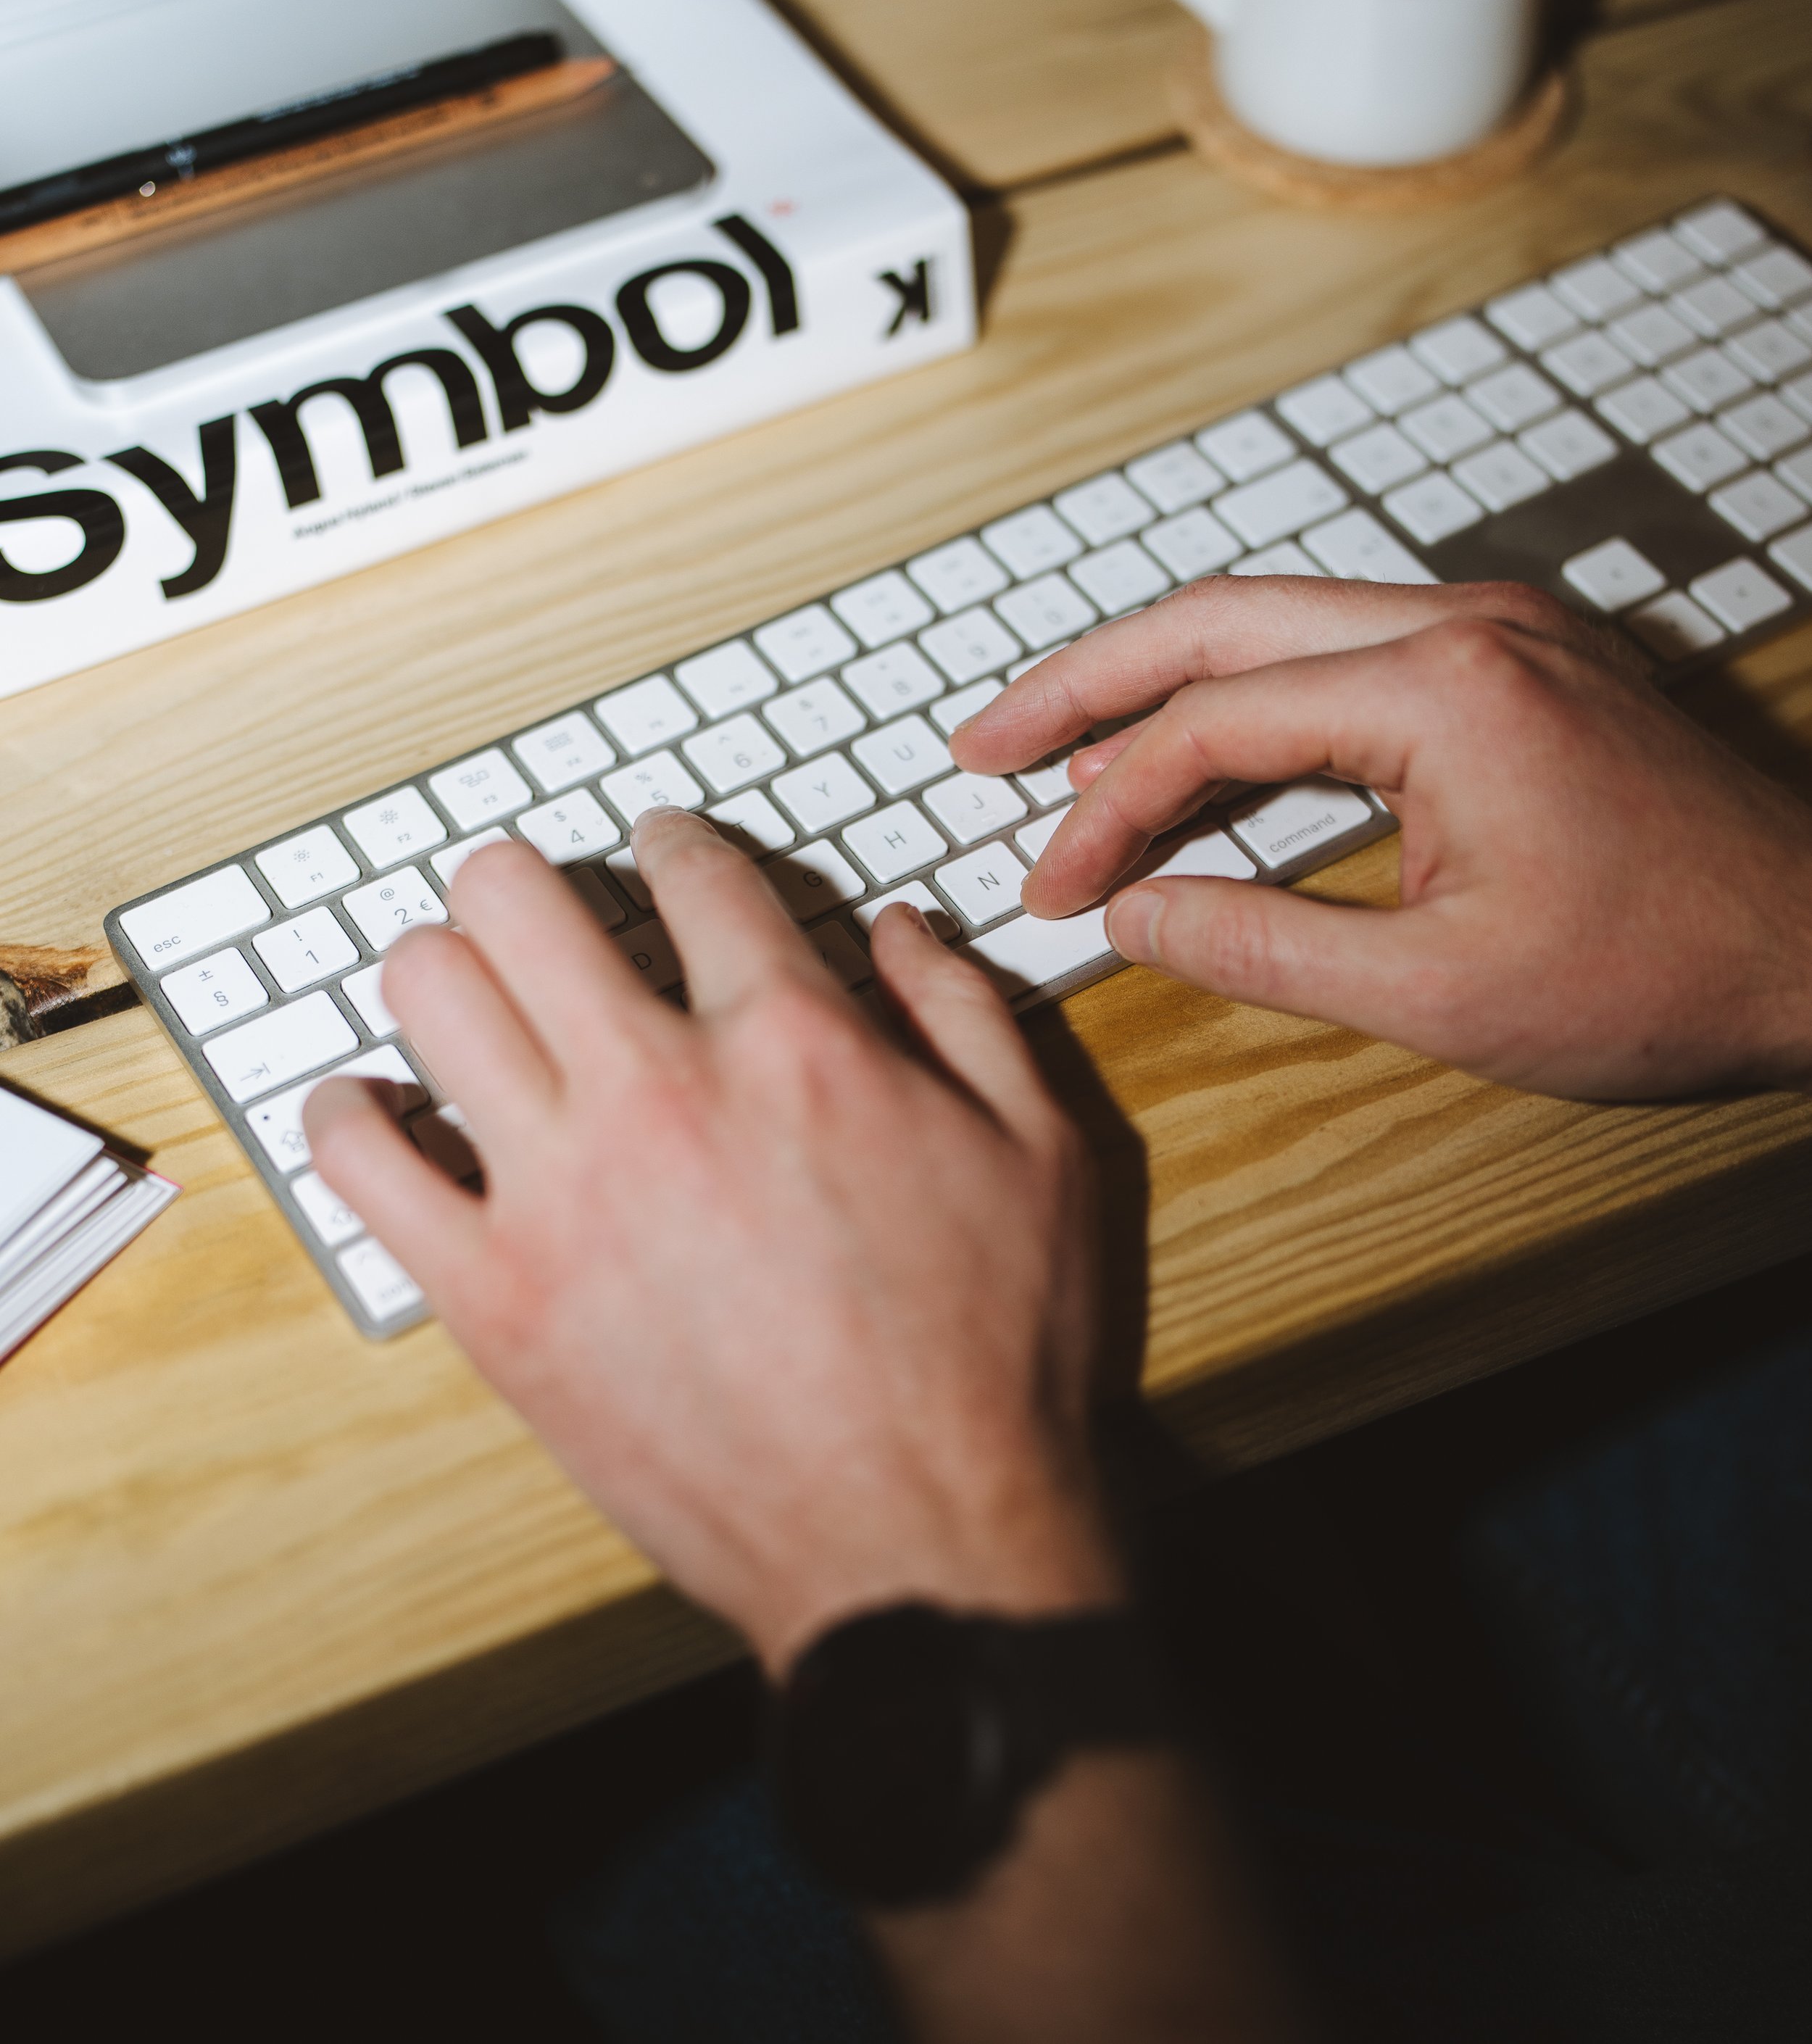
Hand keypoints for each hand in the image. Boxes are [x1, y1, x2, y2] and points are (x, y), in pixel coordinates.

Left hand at [302, 819, 1118, 1672]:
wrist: (920, 1541)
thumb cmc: (988, 1358)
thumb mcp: (1038, 1156)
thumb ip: (964, 1011)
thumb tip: (899, 926)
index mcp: (794, 1042)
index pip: (692, 872)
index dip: (674, 841)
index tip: (661, 852)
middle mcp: (660, 1090)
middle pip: (517, 896)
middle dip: (525, 879)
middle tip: (542, 910)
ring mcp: (559, 1192)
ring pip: (427, 991)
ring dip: (442, 970)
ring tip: (469, 997)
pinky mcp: (493, 1298)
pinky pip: (362, 1165)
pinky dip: (352, 1116)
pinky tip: (380, 1109)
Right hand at [951, 576, 1811, 1099]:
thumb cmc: (1666, 976)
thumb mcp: (1441, 996)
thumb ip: (1262, 947)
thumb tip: (1127, 914)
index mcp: (1443, 689)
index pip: (1213, 723)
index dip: (1106, 807)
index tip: (1050, 887)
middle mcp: (1466, 621)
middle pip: (1221, 617)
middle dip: (1086, 681)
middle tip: (984, 743)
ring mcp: (1503, 626)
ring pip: (1282, 617)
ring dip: (1166, 675)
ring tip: (1063, 736)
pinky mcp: (1526, 654)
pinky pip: (1350, 646)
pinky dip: (1255, 689)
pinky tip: (1205, 739)